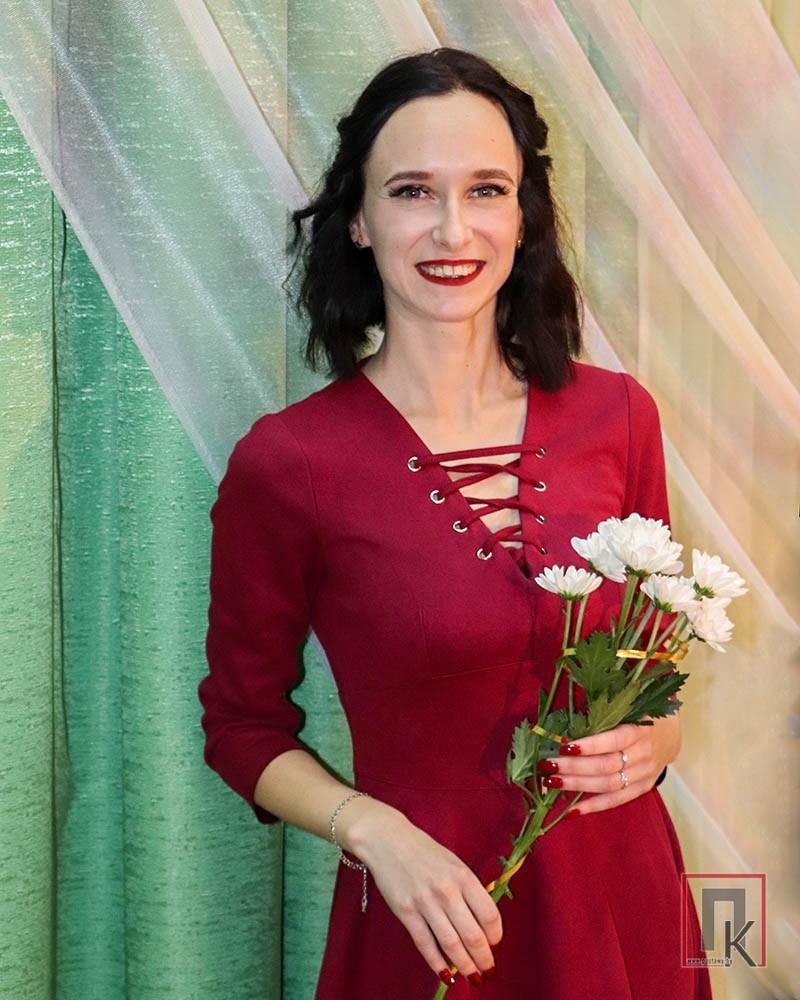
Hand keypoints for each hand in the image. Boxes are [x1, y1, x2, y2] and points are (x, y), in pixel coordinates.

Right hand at [347, 809, 501, 983]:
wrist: (388, 840)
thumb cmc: (424, 852)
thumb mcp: (453, 863)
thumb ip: (468, 889)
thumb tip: (482, 922)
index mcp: (463, 876)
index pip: (489, 914)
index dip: (496, 936)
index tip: (495, 944)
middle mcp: (447, 890)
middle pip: (473, 935)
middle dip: (484, 959)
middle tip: (488, 971)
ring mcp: (425, 902)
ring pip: (451, 944)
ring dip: (465, 965)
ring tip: (473, 977)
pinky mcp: (405, 912)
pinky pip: (425, 944)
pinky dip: (437, 963)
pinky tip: (446, 974)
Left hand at [538, 714, 681, 815]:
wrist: (670, 733)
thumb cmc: (639, 712)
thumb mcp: (627, 704)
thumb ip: (602, 711)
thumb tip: (563, 719)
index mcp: (641, 727)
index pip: (614, 740)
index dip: (589, 746)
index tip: (563, 746)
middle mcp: (645, 753)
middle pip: (607, 765)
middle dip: (574, 766)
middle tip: (548, 765)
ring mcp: (645, 773)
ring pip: (609, 785)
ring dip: (578, 785)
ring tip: (552, 782)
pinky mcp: (643, 787)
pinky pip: (616, 800)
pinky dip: (593, 806)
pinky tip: (571, 810)